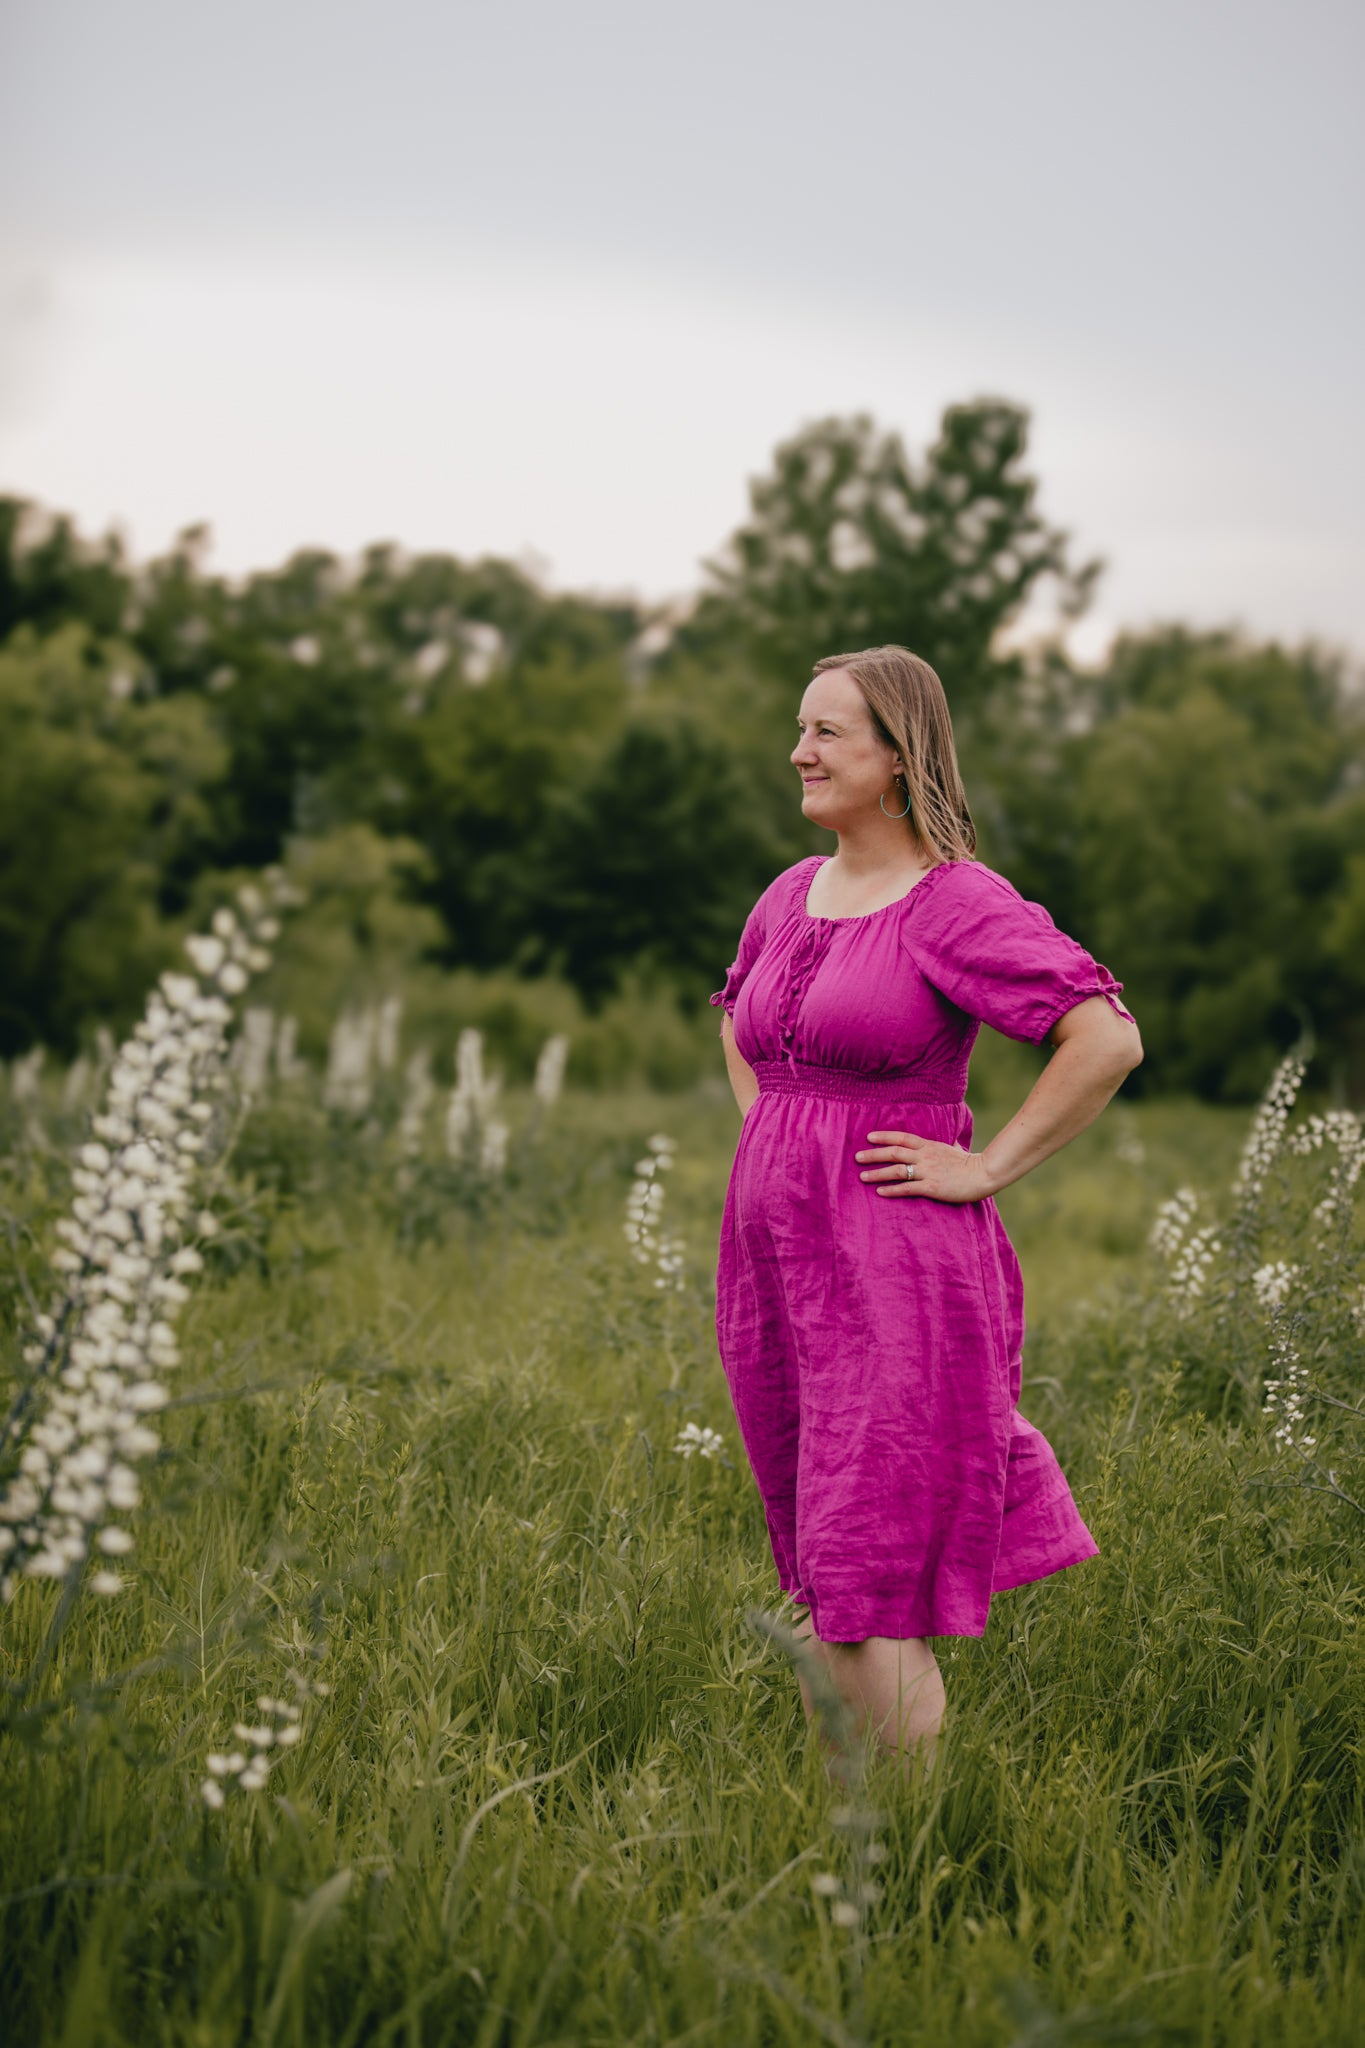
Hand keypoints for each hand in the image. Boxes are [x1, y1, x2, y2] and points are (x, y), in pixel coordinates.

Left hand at [855, 1130, 994, 1203]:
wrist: (983, 1174)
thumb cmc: (969, 1163)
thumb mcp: (952, 1150)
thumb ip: (943, 1147)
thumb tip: (945, 1144)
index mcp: (929, 1146)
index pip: (902, 1137)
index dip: (884, 1136)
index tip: (868, 1137)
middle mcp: (925, 1156)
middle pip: (894, 1152)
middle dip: (874, 1154)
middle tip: (857, 1157)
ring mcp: (928, 1171)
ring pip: (897, 1170)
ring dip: (878, 1173)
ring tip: (863, 1177)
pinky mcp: (932, 1187)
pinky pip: (907, 1188)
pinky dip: (892, 1190)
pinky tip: (880, 1192)